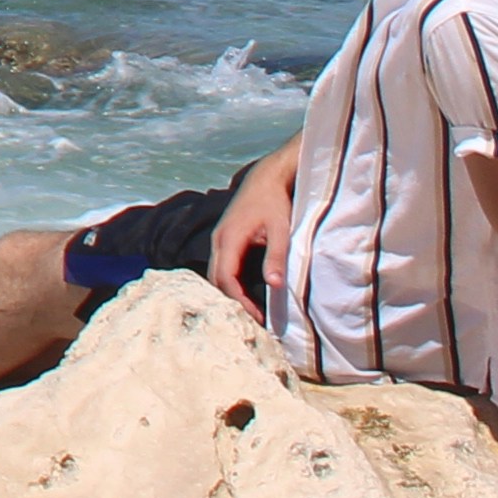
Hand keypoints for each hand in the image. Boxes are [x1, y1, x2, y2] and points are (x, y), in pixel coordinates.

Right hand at [205, 149, 294, 311]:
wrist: (266, 178)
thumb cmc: (275, 203)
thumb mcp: (281, 230)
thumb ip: (276, 257)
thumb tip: (274, 284)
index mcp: (229, 238)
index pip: (226, 278)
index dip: (240, 300)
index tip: (258, 317)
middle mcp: (218, 240)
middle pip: (217, 279)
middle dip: (232, 300)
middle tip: (254, 319)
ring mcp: (219, 238)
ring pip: (216, 273)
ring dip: (231, 292)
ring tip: (250, 308)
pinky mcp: (224, 238)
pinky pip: (221, 266)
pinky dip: (231, 281)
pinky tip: (245, 291)